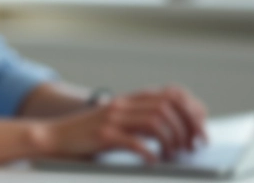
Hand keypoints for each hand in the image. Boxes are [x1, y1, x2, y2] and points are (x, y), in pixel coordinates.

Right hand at [34, 85, 208, 163]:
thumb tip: (175, 130)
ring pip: (156, 122)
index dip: (191, 106)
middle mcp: (123, 105)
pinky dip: (149, 153)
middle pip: (168, 106)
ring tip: (175, 155)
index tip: (202, 124)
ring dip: (172, 140)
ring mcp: (113, 119)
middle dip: (189, 125)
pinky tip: (153, 161)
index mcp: (129, 99)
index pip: (170, 93)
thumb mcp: (116, 121)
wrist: (52, 137)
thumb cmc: (87, 135)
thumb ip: (139, 120)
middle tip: (196, 144)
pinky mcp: (103, 136)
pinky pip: (134, 142)